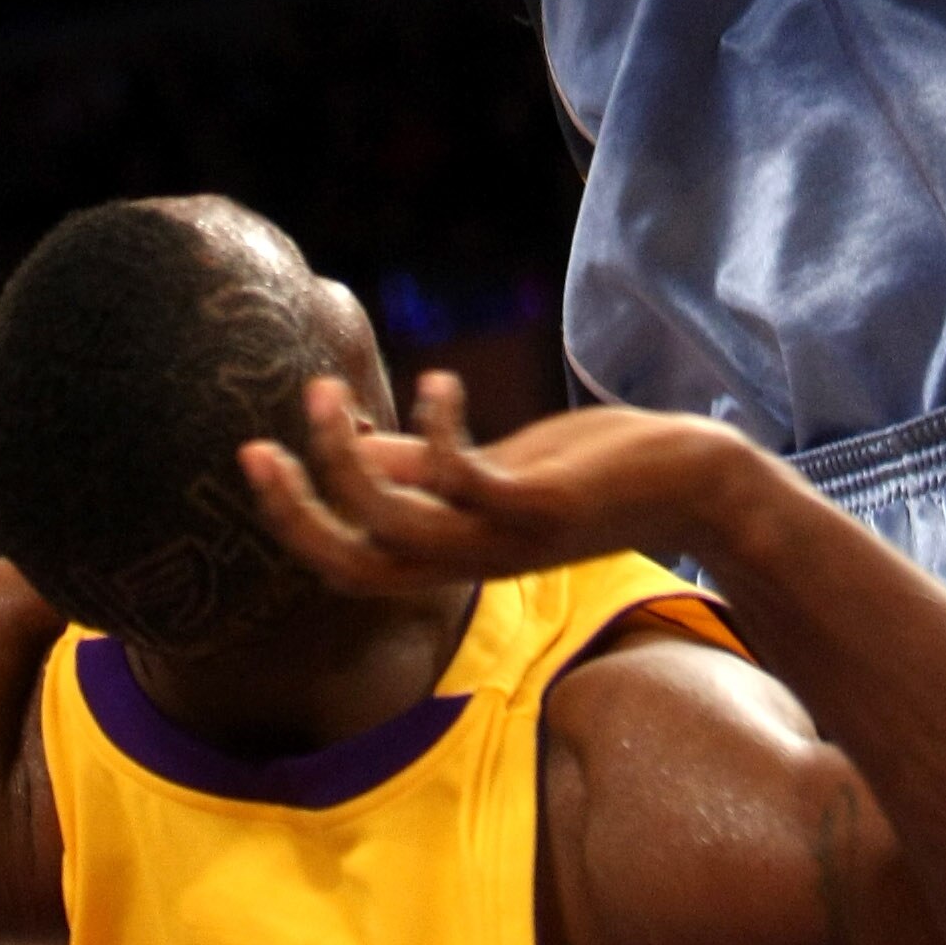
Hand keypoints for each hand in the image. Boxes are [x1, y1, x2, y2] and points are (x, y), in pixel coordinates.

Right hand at [238, 375, 748, 594]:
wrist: (693, 485)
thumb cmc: (592, 473)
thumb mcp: (497, 471)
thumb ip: (422, 469)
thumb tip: (352, 447)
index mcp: (454, 555)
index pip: (351, 564)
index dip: (294, 522)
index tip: (252, 458)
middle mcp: (471, 559)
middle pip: (356, 565)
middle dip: (297, 513)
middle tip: (254, 449)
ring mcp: (506, 537)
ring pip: (398, 524)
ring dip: (347, 462)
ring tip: (324, 392)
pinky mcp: (544, 505)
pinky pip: (471, 482)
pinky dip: (439, 433)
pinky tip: (435, 380)